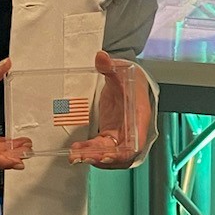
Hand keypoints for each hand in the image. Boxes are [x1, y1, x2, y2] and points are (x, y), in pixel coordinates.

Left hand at [69, 52, 153, 168]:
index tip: (106, 156)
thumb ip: (110, 66)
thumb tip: (101, 57)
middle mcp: (132, 131)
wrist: (131, 82)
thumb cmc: (131, 79)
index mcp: (139, 118)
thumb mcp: (122, 70)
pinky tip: (76, 151)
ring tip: (75, 155)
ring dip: (93, 157)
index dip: (122, 153)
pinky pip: (102, 149)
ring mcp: (121, 135)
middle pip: (120, 154)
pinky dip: (90, 152)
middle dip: (101, 157)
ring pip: (110, 154)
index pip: (135, 143)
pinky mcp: (111, 136)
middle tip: (83, 156)